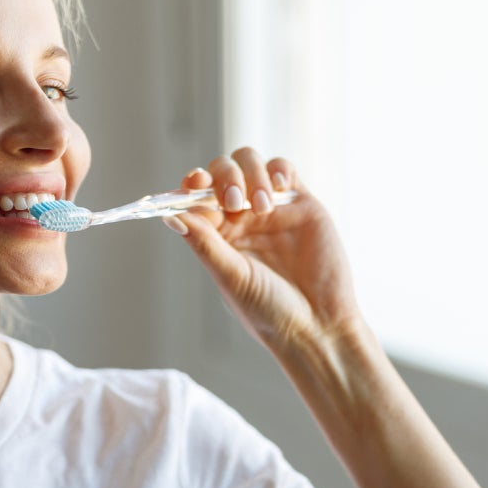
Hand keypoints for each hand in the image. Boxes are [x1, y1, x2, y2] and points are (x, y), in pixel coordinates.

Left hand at [171, 147, 361, 351]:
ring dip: (251, 174)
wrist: (316, 324)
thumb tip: (170, 216)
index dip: (192, 185)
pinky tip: (278, 189)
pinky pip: (284, 170)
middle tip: (235, 202)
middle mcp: (241, 219)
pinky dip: (277, 169)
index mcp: (217, 236)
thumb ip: (204, 243)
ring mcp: (270, 209)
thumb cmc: (269, 311)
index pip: (196, 197)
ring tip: (262, 206)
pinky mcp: (301, 204)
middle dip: (224, 177)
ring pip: (250, 163)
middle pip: (222, 172)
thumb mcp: (231, 277)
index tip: (194, 183)